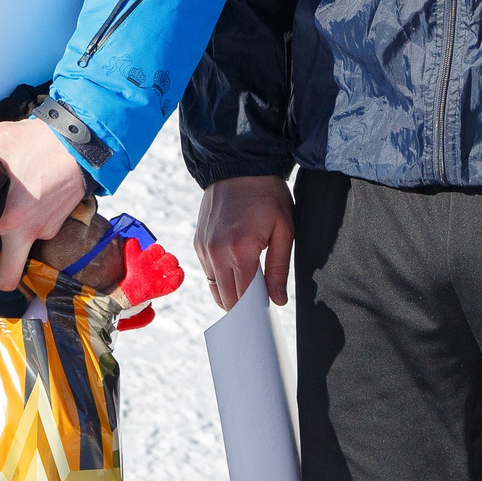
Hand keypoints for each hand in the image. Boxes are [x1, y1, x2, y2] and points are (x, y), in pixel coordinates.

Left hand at [0, 118, 88, 289]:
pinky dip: (34, 219)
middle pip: (7, 276)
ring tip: (10, 218)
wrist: (81, 144)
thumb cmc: (37, 143)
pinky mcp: (58, 225)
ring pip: (24, 248)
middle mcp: (24, 232)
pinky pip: (40, 229)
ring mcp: (45, 231)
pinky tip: (31, 198)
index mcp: (2, 218)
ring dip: (17, 241)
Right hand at [195, 175, 293, 308]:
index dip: (256, 311)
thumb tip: (277, 300)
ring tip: (250, 289)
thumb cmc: (267, 195)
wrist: (238, 165)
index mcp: (241, 250)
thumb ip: (279, 268)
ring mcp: (204, 248)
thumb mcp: (283, 229)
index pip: (245, 298)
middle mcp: (217, 252)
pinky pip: (208, 273)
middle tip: (261, 304)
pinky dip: (222, 280)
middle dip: (244, 308)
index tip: (266, 315)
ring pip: (216, 289)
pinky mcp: (198, 243)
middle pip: (228, 299)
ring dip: (232, 295)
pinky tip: (237, 272)